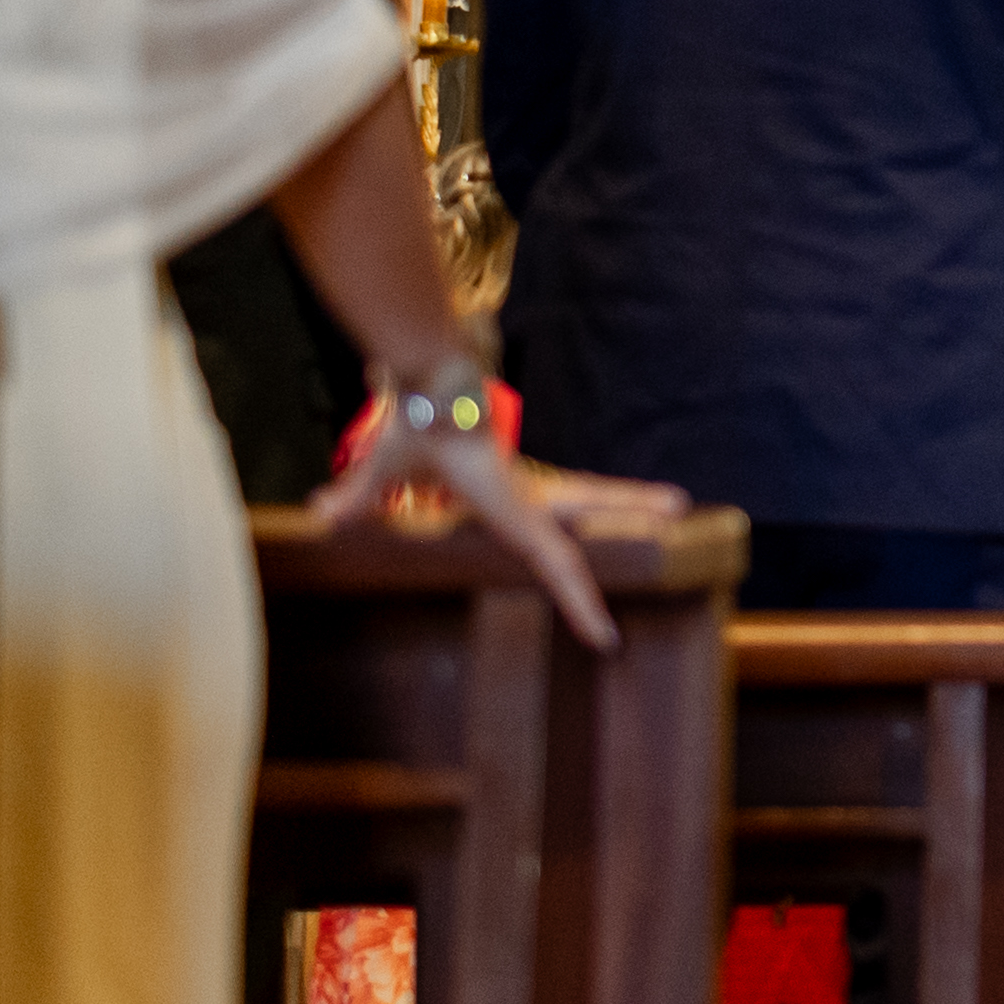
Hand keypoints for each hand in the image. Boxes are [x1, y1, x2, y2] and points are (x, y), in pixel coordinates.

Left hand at [312, 415, 654, 651]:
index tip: (605, 637)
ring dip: (622, 500)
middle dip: (635, 511)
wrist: (429, 366)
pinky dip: (582, 497)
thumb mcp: (390, 461)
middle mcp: (527, 489)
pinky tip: (594, 503)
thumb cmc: (417, 418)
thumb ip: (360, 493)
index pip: (556, 559)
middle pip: (592, 508)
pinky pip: (556, 489)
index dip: (580, 601)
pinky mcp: (511, 463)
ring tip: (667, 505)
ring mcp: (523, 474)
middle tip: (681, 509)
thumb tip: (323, 515)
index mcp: (510, 502)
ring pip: (582, 492)